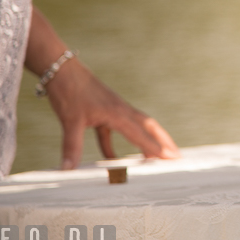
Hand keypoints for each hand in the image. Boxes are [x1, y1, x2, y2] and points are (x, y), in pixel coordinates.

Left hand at [44, 58, 179, 169]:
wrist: (62, 69)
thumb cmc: (69, 91)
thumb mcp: (70, 120)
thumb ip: (72, 146)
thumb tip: (68, 169)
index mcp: (117, 113)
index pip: (141, 135)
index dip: (156, 148)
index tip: (170, 159)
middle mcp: (122, 111)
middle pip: (150, 128)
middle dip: (164, 142)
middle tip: (178, 156)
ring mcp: (115, 110)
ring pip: (139, 128)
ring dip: (149, 141)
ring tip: (158, 156)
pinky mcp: (105, 111)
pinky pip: (116, 131)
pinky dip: (116, 146)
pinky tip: (113, 159)